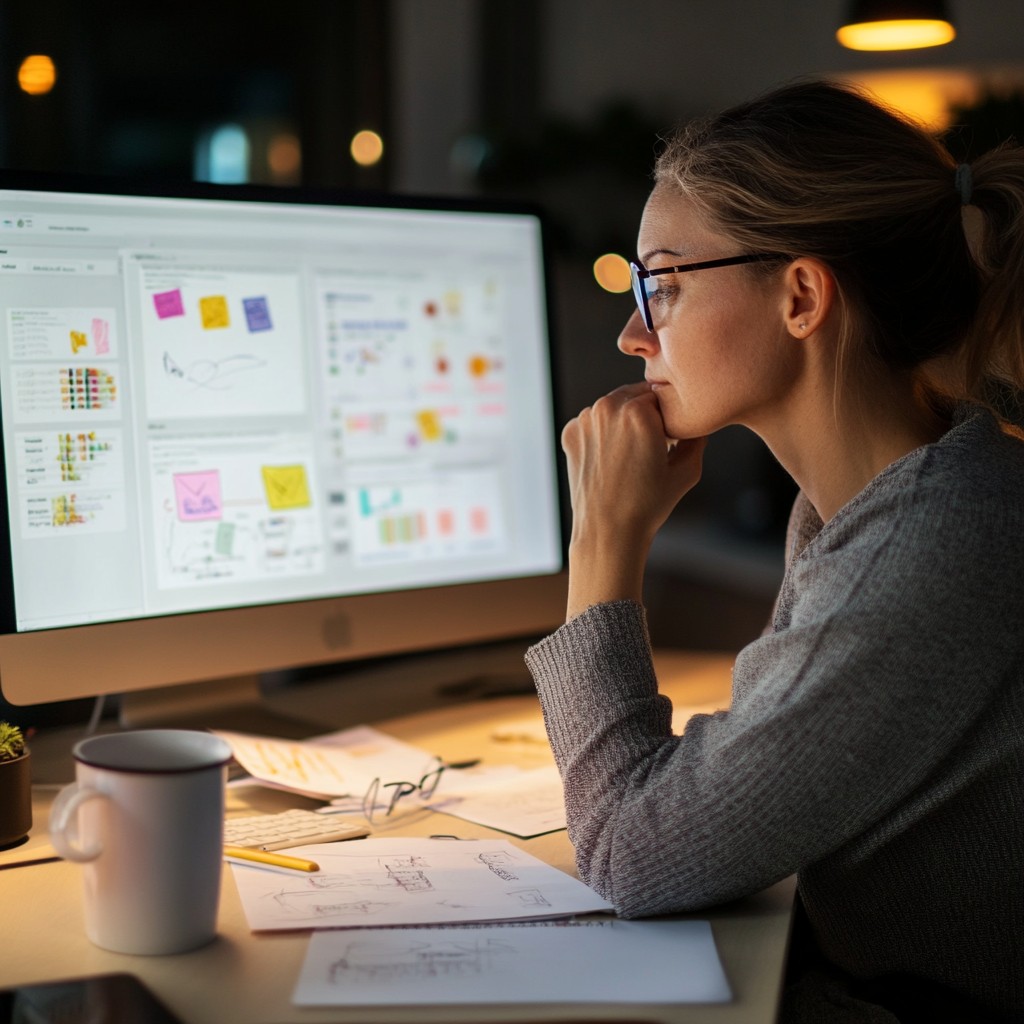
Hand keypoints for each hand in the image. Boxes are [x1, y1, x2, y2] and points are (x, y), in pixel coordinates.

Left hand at [561, 383, 706, 617]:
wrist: (607, 531)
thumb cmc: (648, 505)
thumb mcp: (687, 471)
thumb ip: (697, 438)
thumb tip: (699, 423)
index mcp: (638, 412)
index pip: (661, 395)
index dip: (668, 415)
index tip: (669, 437)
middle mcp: (607, 408)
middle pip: (635, 396)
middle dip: (645, 414)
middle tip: (650, 446)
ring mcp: (585, 420)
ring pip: (612, 407)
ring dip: (622, 420)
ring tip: (630, 454)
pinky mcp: (570, 432)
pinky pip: (593, 421)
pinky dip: (602, 433)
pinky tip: (611, 458)